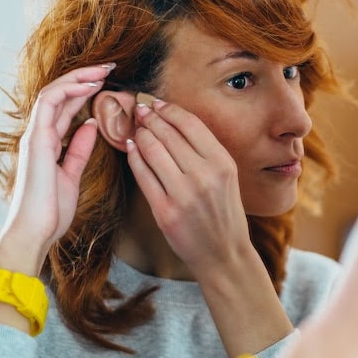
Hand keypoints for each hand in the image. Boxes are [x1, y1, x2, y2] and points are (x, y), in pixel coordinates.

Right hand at [0, 64, 112, 274]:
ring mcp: (35, 136)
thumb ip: (79, 149)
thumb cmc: (51, 211)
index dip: (85, 92)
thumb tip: (91, 126)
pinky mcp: (36, 140)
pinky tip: (90, 86)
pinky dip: (69, 91)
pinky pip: (49, 104)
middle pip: (59, 96)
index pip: (65, 108)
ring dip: (78, 79)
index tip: (107, 83)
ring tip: (102, 71)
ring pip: (53, 93)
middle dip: (84, 78)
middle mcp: (39, 136)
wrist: (35, 232)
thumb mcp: (72, 175)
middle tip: (109, 68)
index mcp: (48, 144)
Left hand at [125, 100, 250, 272]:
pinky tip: (131, 148)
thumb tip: (173, 120)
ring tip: (136, 129)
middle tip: (139, 111)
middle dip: (149, 118)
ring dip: (140, 135)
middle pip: (167, 134)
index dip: (168, 110)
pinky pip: (142, 175)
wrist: (223, 253)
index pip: (189, 124)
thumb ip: (205, 150)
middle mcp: (204, 176)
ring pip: (151, 150)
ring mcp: (183, 194)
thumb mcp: (226, 176)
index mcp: (222, 163)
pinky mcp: (164, 211)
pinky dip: (133, 157)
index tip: (156, 104)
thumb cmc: (223, 212)